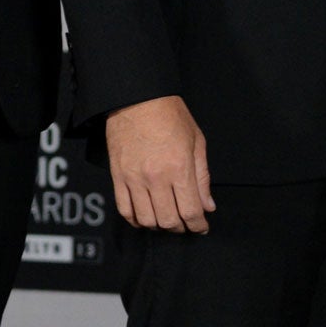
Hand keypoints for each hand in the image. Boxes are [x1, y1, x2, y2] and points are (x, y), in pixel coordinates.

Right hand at [106, 95, 215, 233]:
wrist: (137, 98)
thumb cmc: (171, 115)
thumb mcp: (197, 141)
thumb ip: (203, 176)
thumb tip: (208, 205)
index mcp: (180, 167)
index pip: (190, 210)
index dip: (198, 225)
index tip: (202, 228)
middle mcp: (156, 177)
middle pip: (168, 220)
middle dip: (181, 228)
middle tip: (187, 225)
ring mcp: (134, 179)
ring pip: (146, 220)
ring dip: (159, 226)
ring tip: (167, 220)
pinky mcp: (117, 177)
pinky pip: (125, 210)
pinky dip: (136, 220)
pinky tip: (145, 218)